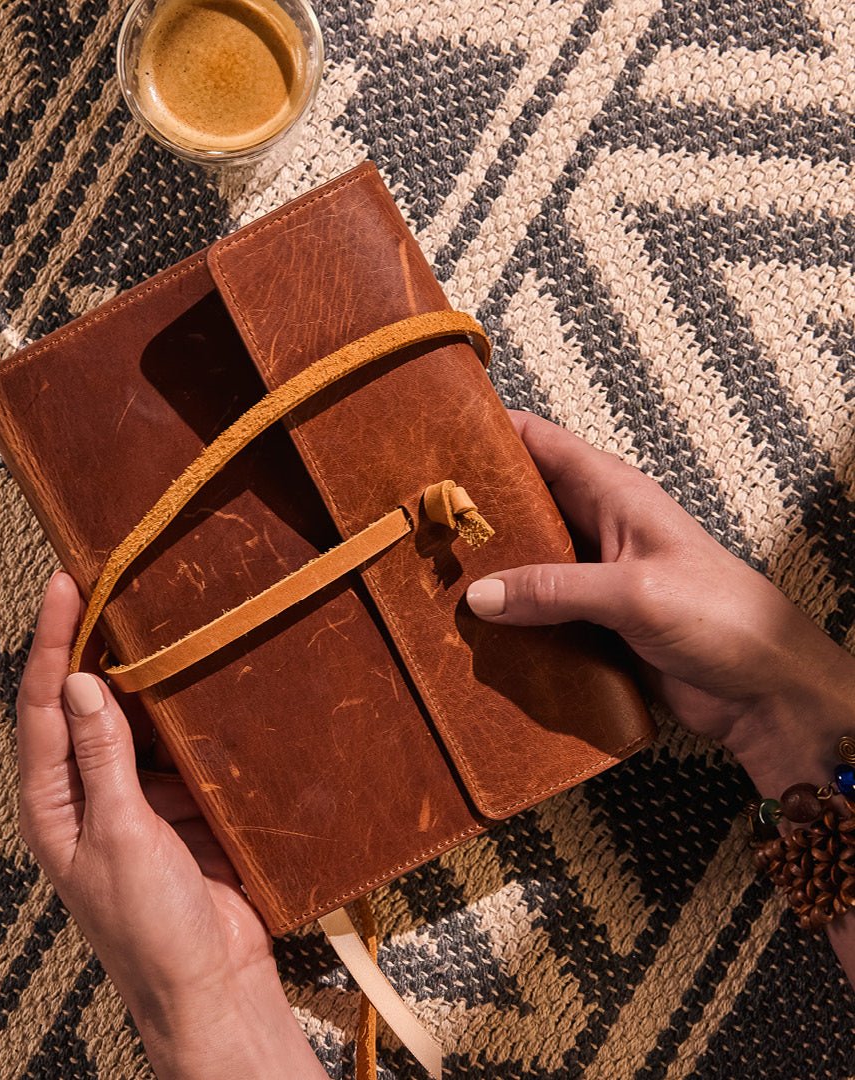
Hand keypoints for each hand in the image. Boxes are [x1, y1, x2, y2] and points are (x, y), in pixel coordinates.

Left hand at [16, 570, 325, 1079]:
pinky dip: (189, 716)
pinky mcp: (178, 804)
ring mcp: (135, 796)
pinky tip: (206, 684)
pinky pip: (180, 745)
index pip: (42, 703)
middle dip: (96, 644)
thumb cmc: (149, 927)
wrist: (212, 982)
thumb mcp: (121, 835)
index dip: (52, 639)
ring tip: (165, 618)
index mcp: (52, 801)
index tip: (65, 580)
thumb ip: (102, 758)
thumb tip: (82, 683)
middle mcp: (87, 791)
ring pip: (137, 718)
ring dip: (149, 677)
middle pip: (85, 701)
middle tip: (114, 579)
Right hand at [466, 411, 854, 986]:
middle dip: (473, 506)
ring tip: (425, 571)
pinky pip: (535, 610)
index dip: (490, 431)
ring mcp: (592, 577)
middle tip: (414, 515)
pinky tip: (466, 625)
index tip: (434, 432)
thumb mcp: (635, 592)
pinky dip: (504, 614)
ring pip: (523, 559)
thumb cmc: (724, 618)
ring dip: (484, 566)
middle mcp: (598, 528)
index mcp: (615, 494)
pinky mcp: (590, 623)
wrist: (768, 694)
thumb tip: (478, 595)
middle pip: (522, 502)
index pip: (542, 443)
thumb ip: (555, 589)